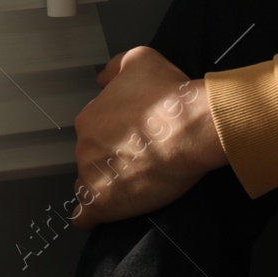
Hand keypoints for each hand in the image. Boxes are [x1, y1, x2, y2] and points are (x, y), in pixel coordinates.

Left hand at [69, 46, 228, 230]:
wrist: (193, 127)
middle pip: (91, 157)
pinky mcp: (104, 204)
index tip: (137, 133)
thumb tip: (102, 78)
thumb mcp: (142, 59)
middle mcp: (84, 147)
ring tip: (135, 180)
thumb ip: (115, 67)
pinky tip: (111, 209)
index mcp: (90, 117)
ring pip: (90, 184)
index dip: (116, 131)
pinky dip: (94, 215)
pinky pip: (86, 217)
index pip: (94, 129)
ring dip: (107, 183)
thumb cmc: (170, 94)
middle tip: (143, 154)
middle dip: (111, 156)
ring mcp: (91, 177)